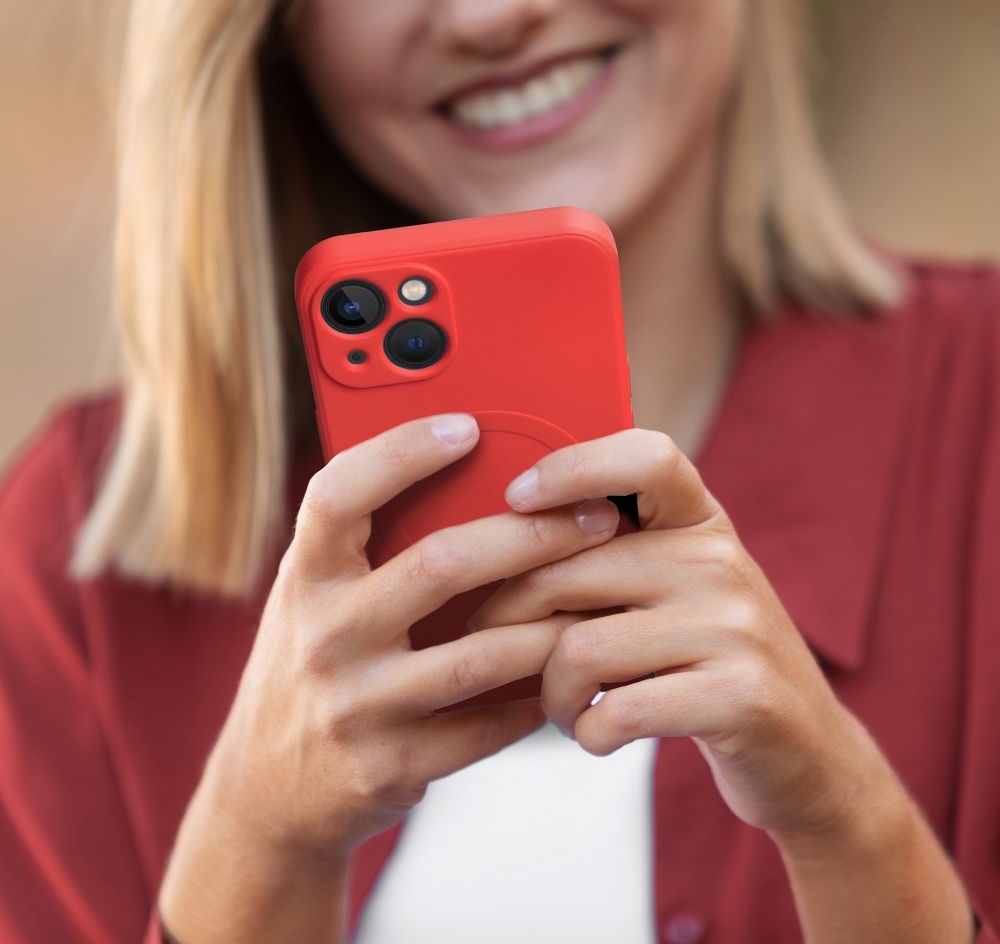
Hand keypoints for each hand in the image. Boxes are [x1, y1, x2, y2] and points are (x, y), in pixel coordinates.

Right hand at [159, 413, 622, 939]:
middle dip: (531, 536)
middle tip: (594, 517)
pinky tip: (567, 668)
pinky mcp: (391, 765)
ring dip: (552, 623)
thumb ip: (365, 548)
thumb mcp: (314, 599)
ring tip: (601, 597)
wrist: (266, 793)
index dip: (401, 452)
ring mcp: (356, 706)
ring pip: (480, 654)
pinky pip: (487, 725)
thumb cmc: (309, 667)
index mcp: (305, 578)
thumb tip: (466, 476)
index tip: (467, 427)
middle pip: (440, 565)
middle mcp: (324, 636)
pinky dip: (536, 694)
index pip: (340, 494)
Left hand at [466, 428, 887, 840]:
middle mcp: (720, 561)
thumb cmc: (709, 662)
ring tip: (564, 706)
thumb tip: (496, 537)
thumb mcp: (677, 587)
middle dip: (510, 624)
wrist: (808, 751)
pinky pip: (616, 711)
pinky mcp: (740, 697)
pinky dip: (588, 732)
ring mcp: (735, 627)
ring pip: (579, 649)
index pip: (645, 458)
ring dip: (552, 694)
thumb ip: (612, 556)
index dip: (571, 466)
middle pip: (566, 572)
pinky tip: (598, 732)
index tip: (515, 498)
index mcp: (701, 522)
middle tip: (501, 654)